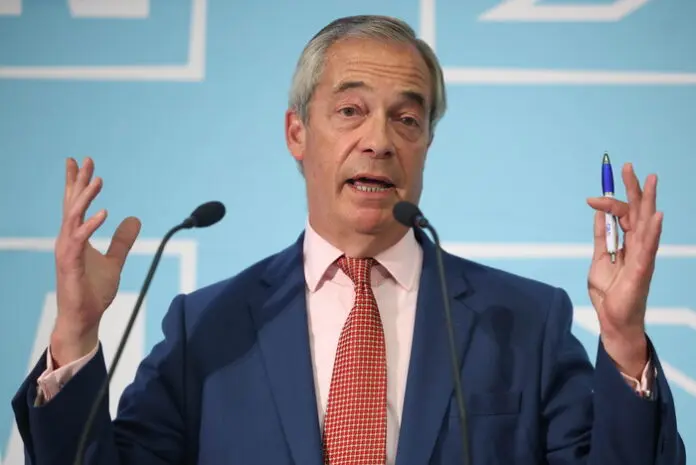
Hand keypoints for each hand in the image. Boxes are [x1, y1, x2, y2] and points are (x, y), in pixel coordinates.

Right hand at [51, 157, 140, 365]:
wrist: (84, 318)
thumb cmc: (93, 291)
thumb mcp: (114, 261)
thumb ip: (122, 241)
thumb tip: (134, 220)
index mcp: (76, 237)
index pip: (74, 204)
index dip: (76, 183)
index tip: (78, 162)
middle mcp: (68, 240)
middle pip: (71, 204)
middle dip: (78, 181)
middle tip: (86, 160)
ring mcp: (67, 251)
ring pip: (73, 217)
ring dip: (85, 198)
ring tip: (98, 180)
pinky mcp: (70, 264)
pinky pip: (79, 240)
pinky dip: (90, 225)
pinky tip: (104, 213)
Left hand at [586, 163, 662, 378]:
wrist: (612, 320)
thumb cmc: (609, 293)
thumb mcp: (599, 259)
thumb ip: (601, 238)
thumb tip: (598, 215)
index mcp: (627, 243)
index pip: (622, 215)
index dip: (608, 203)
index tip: (591, 198)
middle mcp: (638, 246)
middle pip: (637, 212)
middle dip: (633, 188)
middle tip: (628, 166)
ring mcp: (643, 257)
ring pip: (646, 223)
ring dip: (647, 201)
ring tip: (651, 180)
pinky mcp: (642, 270)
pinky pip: (648, 248)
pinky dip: (653, 231)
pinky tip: (657, 216)